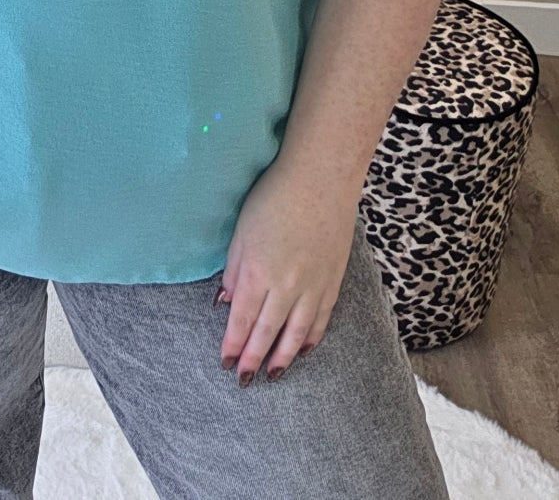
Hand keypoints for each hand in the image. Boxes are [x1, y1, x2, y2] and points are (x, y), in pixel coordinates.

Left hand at [215, 155, 360, 384]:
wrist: (321, 179)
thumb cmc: (274, 197)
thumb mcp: (241, 231)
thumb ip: (234, 270)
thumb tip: (227, 304)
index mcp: (258, 272)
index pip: (243, 319)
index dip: (233, 345)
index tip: (225, 363)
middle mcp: (286, 286)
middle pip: (267, 332)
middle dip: (254, 359)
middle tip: (244, 380)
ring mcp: (313, 285)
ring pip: (296, 333)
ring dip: (283, 357)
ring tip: (273, 375)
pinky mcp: (333, 280)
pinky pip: (321, 319)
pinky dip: (310, 338)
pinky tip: (302, 350)